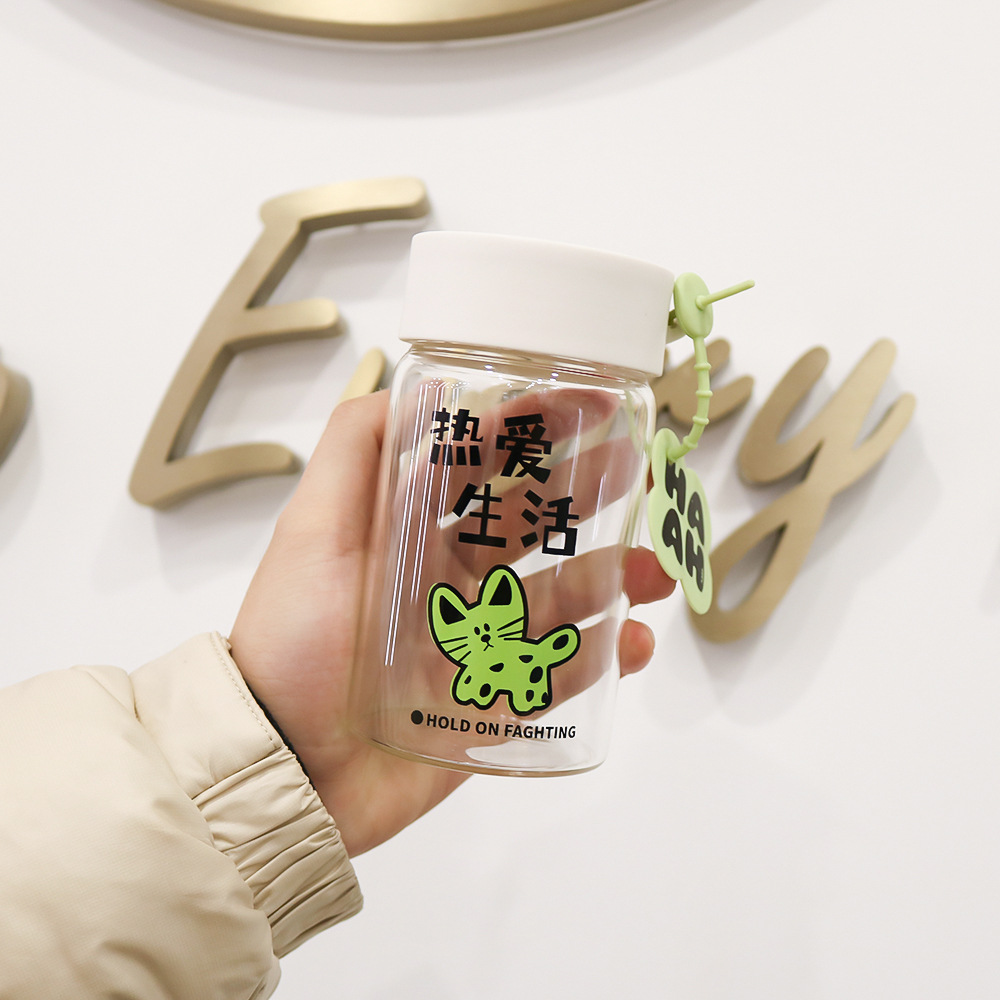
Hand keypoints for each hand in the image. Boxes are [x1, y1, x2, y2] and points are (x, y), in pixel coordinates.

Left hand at [229, 391, 674, 856]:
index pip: (482, 469)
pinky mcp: (494, 704)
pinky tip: (632, 644)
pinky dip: (603, 659)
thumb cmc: (293, 644)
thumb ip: (353, 451)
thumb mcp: (311, 534)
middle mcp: (450, 582)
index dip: (531, 429)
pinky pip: (560, 676)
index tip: (583, 400)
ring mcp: (478, 644)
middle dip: (586, 495)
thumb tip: (412, 382)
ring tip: (651, 573)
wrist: (285, 772)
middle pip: (531, 527)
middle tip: (637, 471)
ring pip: (559, 600)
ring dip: (610, 579)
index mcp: (412, 536)